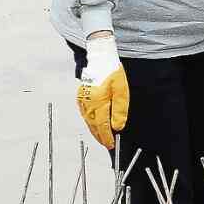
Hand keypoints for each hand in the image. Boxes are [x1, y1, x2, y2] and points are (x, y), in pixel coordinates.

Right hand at [76, 33, 128, 149]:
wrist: (100, 58)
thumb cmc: (112, 72)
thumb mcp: (122, 91)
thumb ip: (120, 110)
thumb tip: (117, 126)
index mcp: (98, 101)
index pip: (102, 125)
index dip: (107, 137)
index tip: (111, 144)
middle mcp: (88, 102)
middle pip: (93, 125)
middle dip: (100, 137)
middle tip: (107, 145)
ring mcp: (83, 99)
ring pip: (88, 121)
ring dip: (95, 130)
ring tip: (102, 137)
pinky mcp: (81, 96)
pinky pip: (85, 114)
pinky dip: (90, 121)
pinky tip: (95, 124)